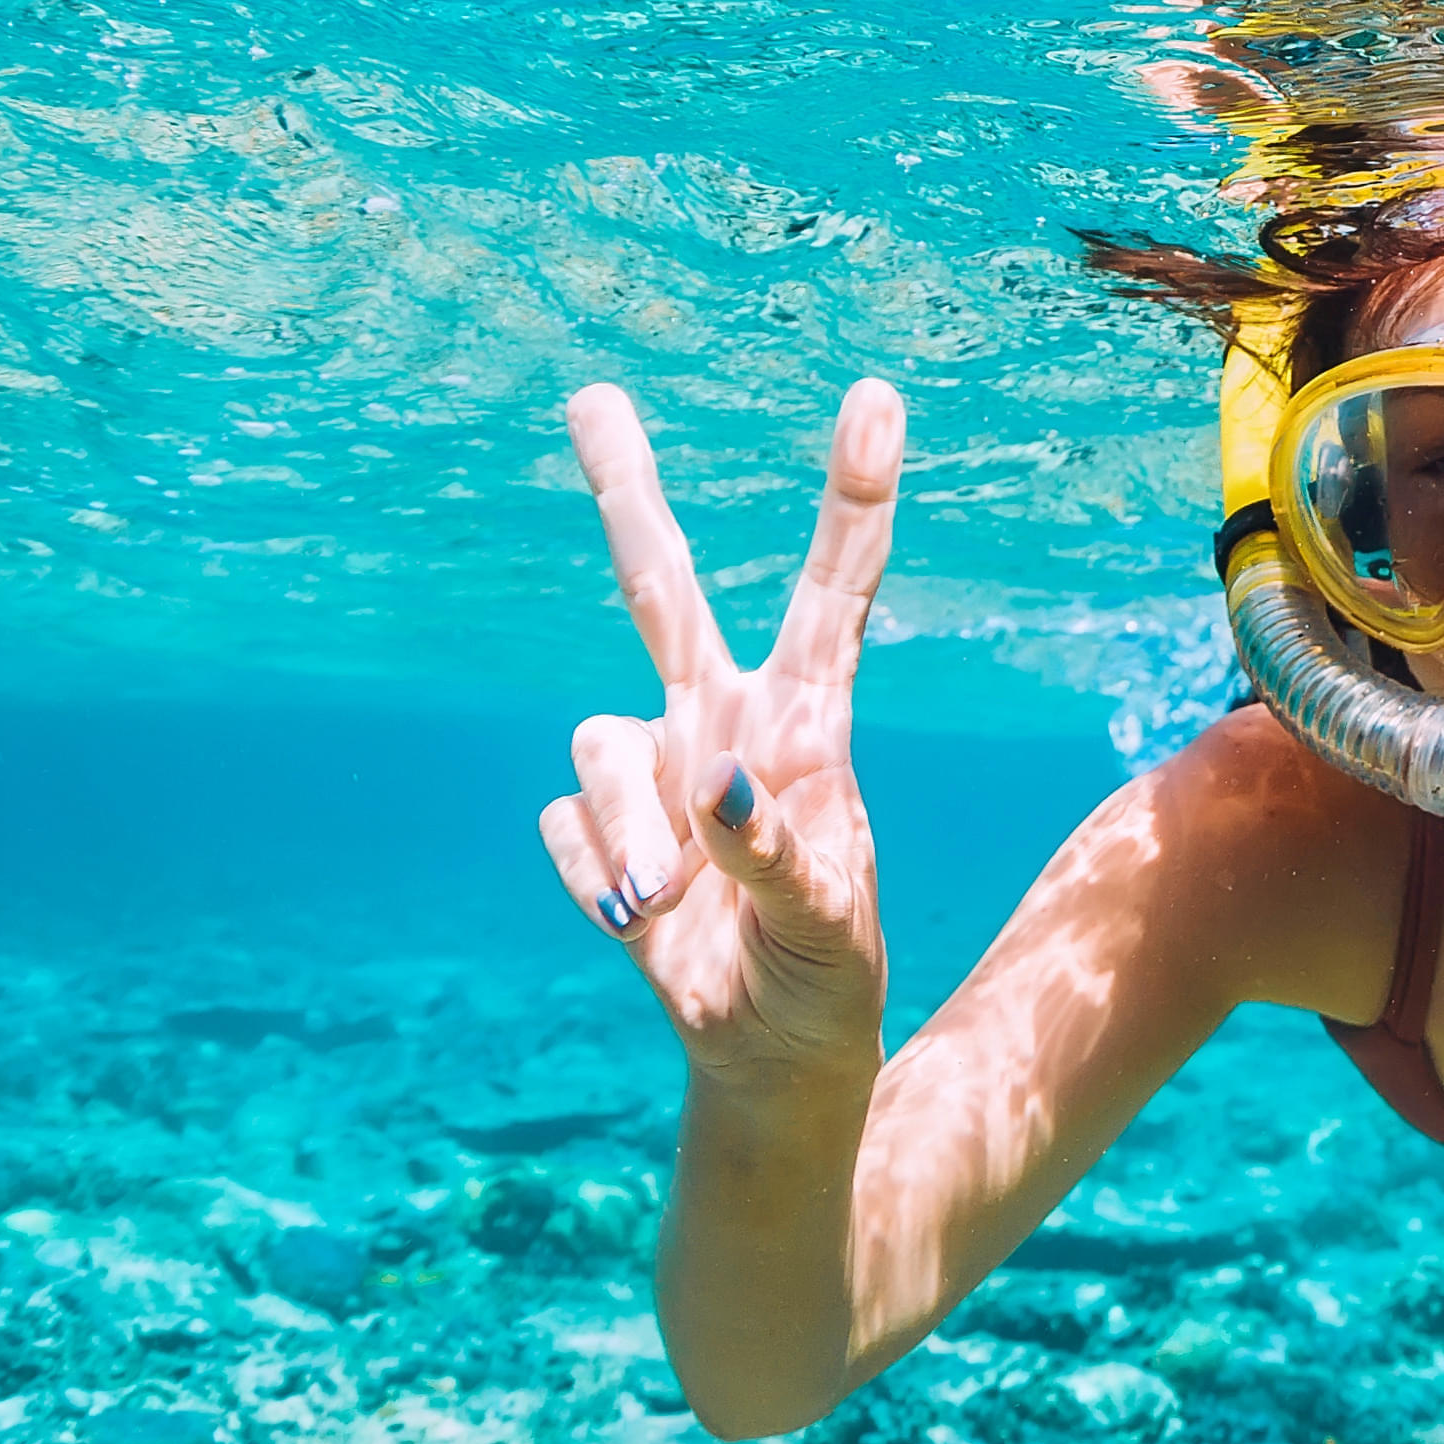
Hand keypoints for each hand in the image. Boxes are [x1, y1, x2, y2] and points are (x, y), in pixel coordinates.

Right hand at [539, 380, 904, 1089]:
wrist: (768, 1047)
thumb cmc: (826, 970)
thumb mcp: (826, 924)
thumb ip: (777, 856)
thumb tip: (713, 782)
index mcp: (808, 721)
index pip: (835, 592)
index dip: (853, 497)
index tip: (876, 397)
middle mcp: (721, 719)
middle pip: (662, 590)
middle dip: (624, 493)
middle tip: (589, 396)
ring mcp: (651, 769)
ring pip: (598, 747)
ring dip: (634, 840)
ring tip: (674, 905)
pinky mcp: (597, 826)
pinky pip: (566, 827)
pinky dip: (602, 884)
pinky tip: (645, 917)